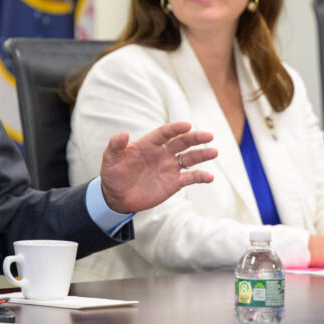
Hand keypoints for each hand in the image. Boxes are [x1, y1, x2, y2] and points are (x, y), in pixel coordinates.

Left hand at [99, 121, 217, 213]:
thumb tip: (123, 133)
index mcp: (148, 144)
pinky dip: (200, 177)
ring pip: (189, 158)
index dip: (175, 128)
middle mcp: (162, 153)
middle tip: (208, 135)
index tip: (186, 125)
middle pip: (182, 142)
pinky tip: (209, 177)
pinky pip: (190, 178)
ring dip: (202, 154)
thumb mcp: (110, 160)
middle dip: (195, 138)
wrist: (117, 197)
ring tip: (213, 152)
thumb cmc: (113, 175)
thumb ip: (116, 146)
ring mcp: (169, 168)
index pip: (164, 133)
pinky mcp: (173, 183)